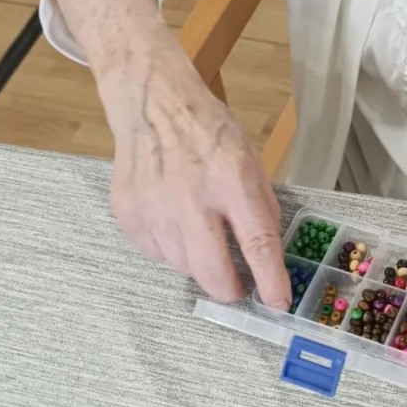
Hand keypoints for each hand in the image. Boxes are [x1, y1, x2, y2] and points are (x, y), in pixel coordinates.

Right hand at [95, 27, 290, 308]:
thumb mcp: (250, 157)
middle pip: (211, 271)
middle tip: (238, 287)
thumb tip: (268, 254)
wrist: (153, 103)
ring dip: (198, 260)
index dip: (270, 279)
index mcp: (231, 178)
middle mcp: (191, 197)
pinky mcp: (128, 213)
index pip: (256, 241)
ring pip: (182, 266)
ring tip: (200, 228)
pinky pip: (155, 253)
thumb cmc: (208, 129)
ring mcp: (153, 207)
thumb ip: (261, 204)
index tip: (278, 302)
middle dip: (229, 289)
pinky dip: (170, 246)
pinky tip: (173, 217)